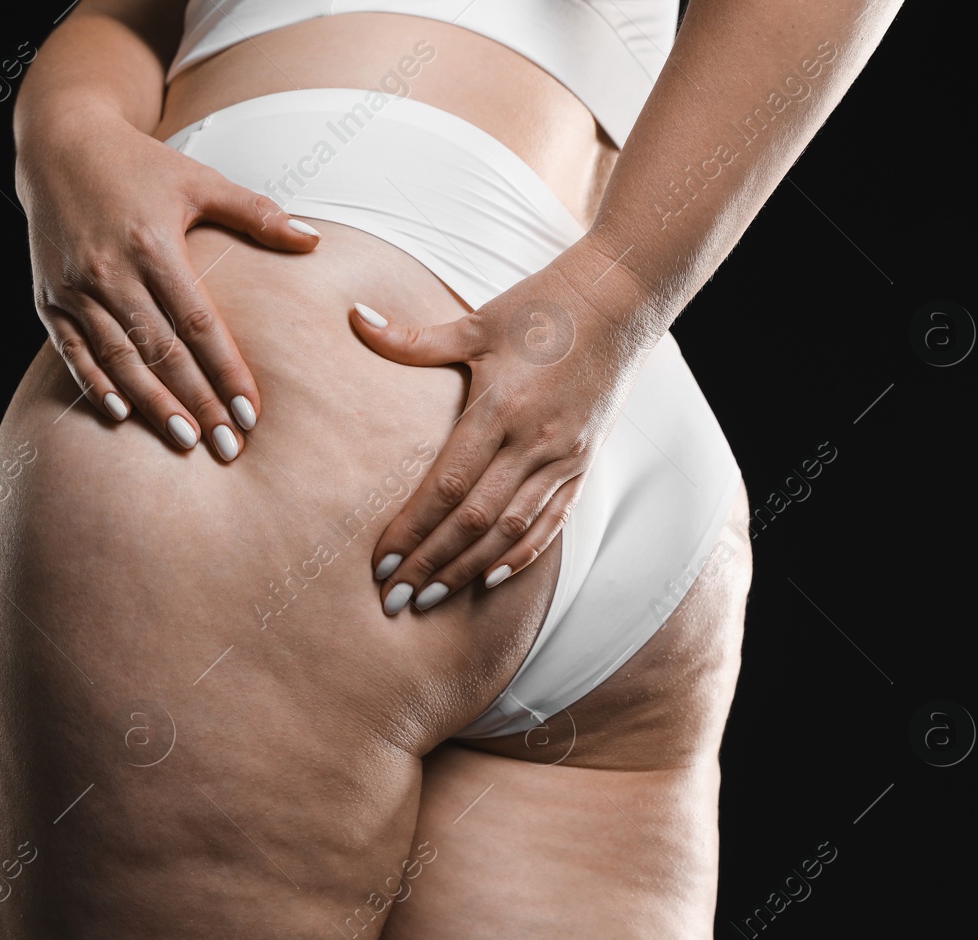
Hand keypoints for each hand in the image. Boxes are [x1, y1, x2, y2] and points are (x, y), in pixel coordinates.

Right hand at [15, 104, 320, 458]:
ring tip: (186, 441)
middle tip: (228, 448)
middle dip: (197, 403)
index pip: (198, 324)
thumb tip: (314, 240)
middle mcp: (110, 269)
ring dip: (152, 404)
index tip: (251, 413)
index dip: (226, 372)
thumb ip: (256, 213)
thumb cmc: (139, 165)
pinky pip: (72, 351)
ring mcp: (75, 287)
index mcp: (153, 244)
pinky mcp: (49, 298)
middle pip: (161, 351)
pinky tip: (120, 415)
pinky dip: (95, 384)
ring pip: (118, 359)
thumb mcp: (199, 180)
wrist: (59, 144)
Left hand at [352, 260, 648, 613]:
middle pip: (473, 521)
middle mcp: (534, 441)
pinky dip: (519, 556)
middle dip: (430, 564)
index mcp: (500, 407)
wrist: (623, 301)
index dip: (412, 528)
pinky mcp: (583, 464)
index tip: (379, 561)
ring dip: (467, 570)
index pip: (447, 485)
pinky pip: (550, 522)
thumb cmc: (542, 307)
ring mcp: (563, 457)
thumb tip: (354, 317)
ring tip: (430, 599)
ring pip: (510, 531)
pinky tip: (488, 580)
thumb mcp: (476, 322)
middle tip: (392, 600)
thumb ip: (413, 337)